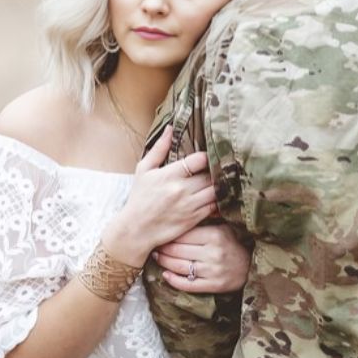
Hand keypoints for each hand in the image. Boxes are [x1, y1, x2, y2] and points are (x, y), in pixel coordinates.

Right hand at [102, 126, 213, 265]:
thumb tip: (170, 128)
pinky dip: (219, 200)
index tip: (207, 157)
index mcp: (170, 174)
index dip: (207, 156)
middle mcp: (182, 189)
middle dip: (216, 170)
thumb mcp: (144, 170)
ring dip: (220, 185)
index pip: (199, 159)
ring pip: (216, 190)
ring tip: (221, 180)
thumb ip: (159, 149)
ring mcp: (190, 205)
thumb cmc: (139, 197)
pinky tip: (219, 196)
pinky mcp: (194, 219)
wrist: (135, 229)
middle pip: (211, 175)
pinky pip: (215, 207)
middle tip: (221, 167)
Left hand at [153, 223, 249, 293]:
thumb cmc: (235, 243)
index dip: (169, 234)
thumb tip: (179, 213)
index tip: (160, 232)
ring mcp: (213, 271)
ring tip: (157, 257)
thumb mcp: (223, 227)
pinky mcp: (214, 286)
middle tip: (154, 245)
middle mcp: (213, 253)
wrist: (253, 265)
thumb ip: (205, 222)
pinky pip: (188, 284)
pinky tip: (166, 275)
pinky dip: (174, 280)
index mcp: (215, 235)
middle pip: (178, 250)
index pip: (184, 234)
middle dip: (163, 248)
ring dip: (164, 262)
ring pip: (180, 266)